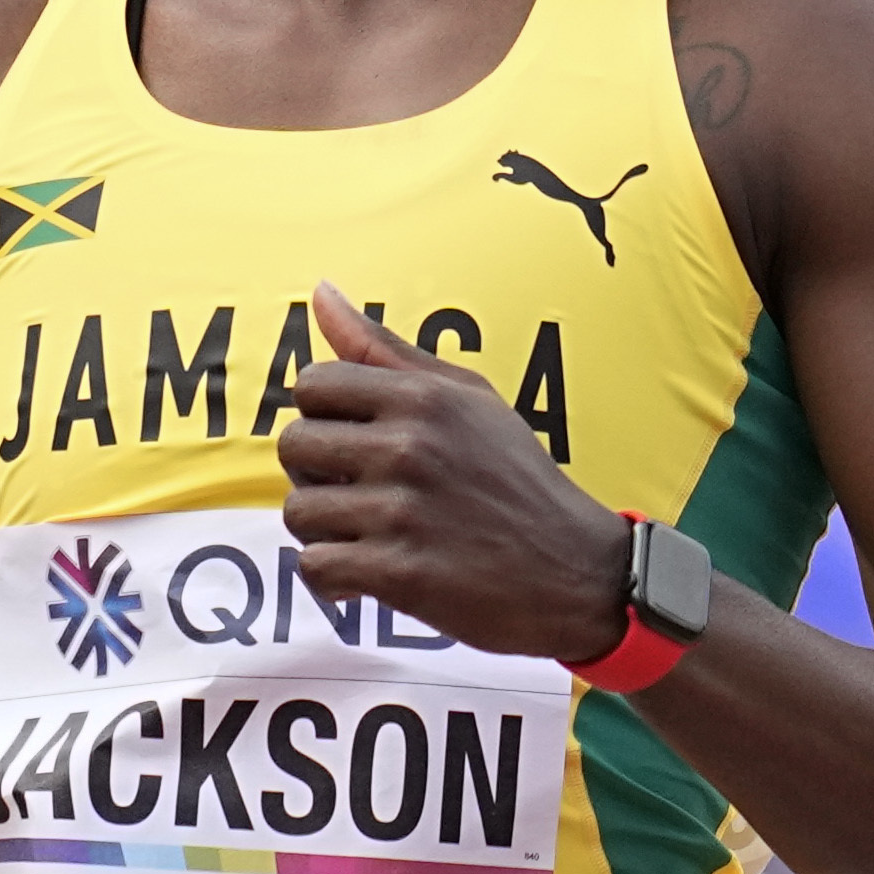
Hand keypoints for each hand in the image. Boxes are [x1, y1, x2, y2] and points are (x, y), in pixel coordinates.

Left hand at [277, 284, 634, 663]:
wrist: (578, 572)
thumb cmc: (518, 482)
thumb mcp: (470, 399)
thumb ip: (386, 350)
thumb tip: (322, 292)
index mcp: (425, 399)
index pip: (312, 384)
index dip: (322, 417)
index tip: (352, 444)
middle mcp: (410, 448)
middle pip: (295, 446)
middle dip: (316, 474)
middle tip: (356, 494)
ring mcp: (403, 512)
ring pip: (299, 511)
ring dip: (324, 531)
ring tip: (367, 536)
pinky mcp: (400, 575)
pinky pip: (316, 568)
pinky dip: (333, 581)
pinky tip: (367, 578)